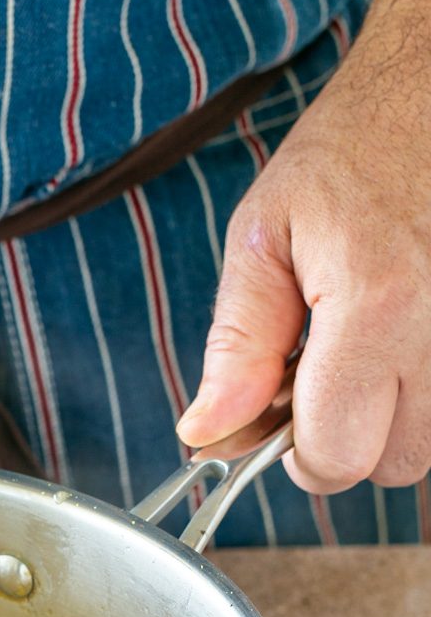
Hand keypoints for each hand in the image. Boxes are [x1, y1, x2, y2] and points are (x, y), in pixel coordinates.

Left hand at [176, 0, 430, 493]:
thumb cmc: (354, 151)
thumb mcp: (265, 239)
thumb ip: (236, 347)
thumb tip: (207, 431)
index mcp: (378, 306)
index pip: (337, 455)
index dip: (295, 455)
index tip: (277, 424)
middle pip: (391, 464)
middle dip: (345, 440)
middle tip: (319, 379)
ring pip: (430, 445)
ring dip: (389, 421)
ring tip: (362, 351)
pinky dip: (422, 394)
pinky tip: (398, 342)